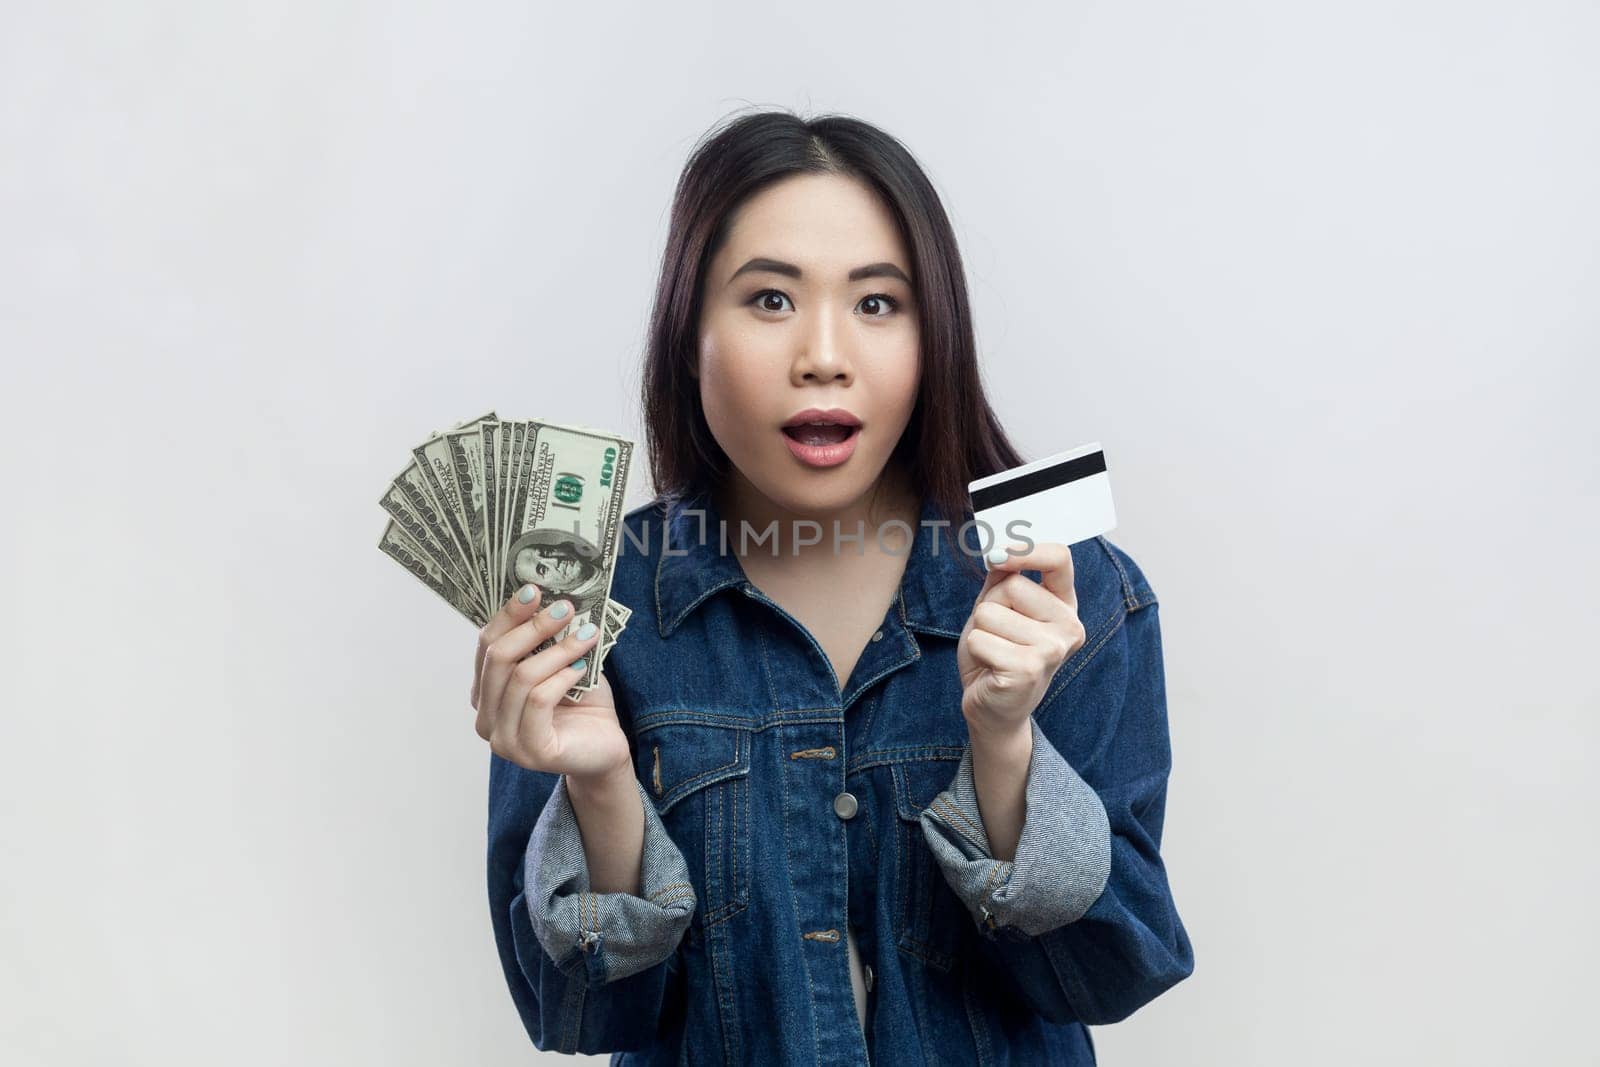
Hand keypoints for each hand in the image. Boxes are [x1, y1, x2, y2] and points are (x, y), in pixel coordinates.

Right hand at [471, 584, 630, 783]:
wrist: (606, 747)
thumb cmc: (581, 704)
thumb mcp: (561, 664)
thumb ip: (546, 641)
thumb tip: (550, 598)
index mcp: (486, 693)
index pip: (487, 645)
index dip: (508, 615)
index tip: (534, 590)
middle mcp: (486, 718)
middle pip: (499, 658)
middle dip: (533, 627)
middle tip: (565, 607)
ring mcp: (503, 739)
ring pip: (521, 678)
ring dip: (557, 650)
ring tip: (586, 635)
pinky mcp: (529, 751)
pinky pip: (538, 701)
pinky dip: (562, 678)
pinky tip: (582, 669)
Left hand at [957, 541, 1086, 739]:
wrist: (994, 709)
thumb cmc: (996, 654)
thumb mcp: (998, 609)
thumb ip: (1001, 578)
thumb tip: (997, 549)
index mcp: (1065, 606)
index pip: (1060, 558)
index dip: (1027, 551)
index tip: (998, 555)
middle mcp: (1069, 626)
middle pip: (1013, 585)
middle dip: (990, 606)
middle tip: (998, 635)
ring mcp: (1053, 649)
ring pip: (991, 612)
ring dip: (980, 631)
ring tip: (994, 652)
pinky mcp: (1029, 669)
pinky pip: (980, 638)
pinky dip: (975, 650)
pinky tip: (991, 668)